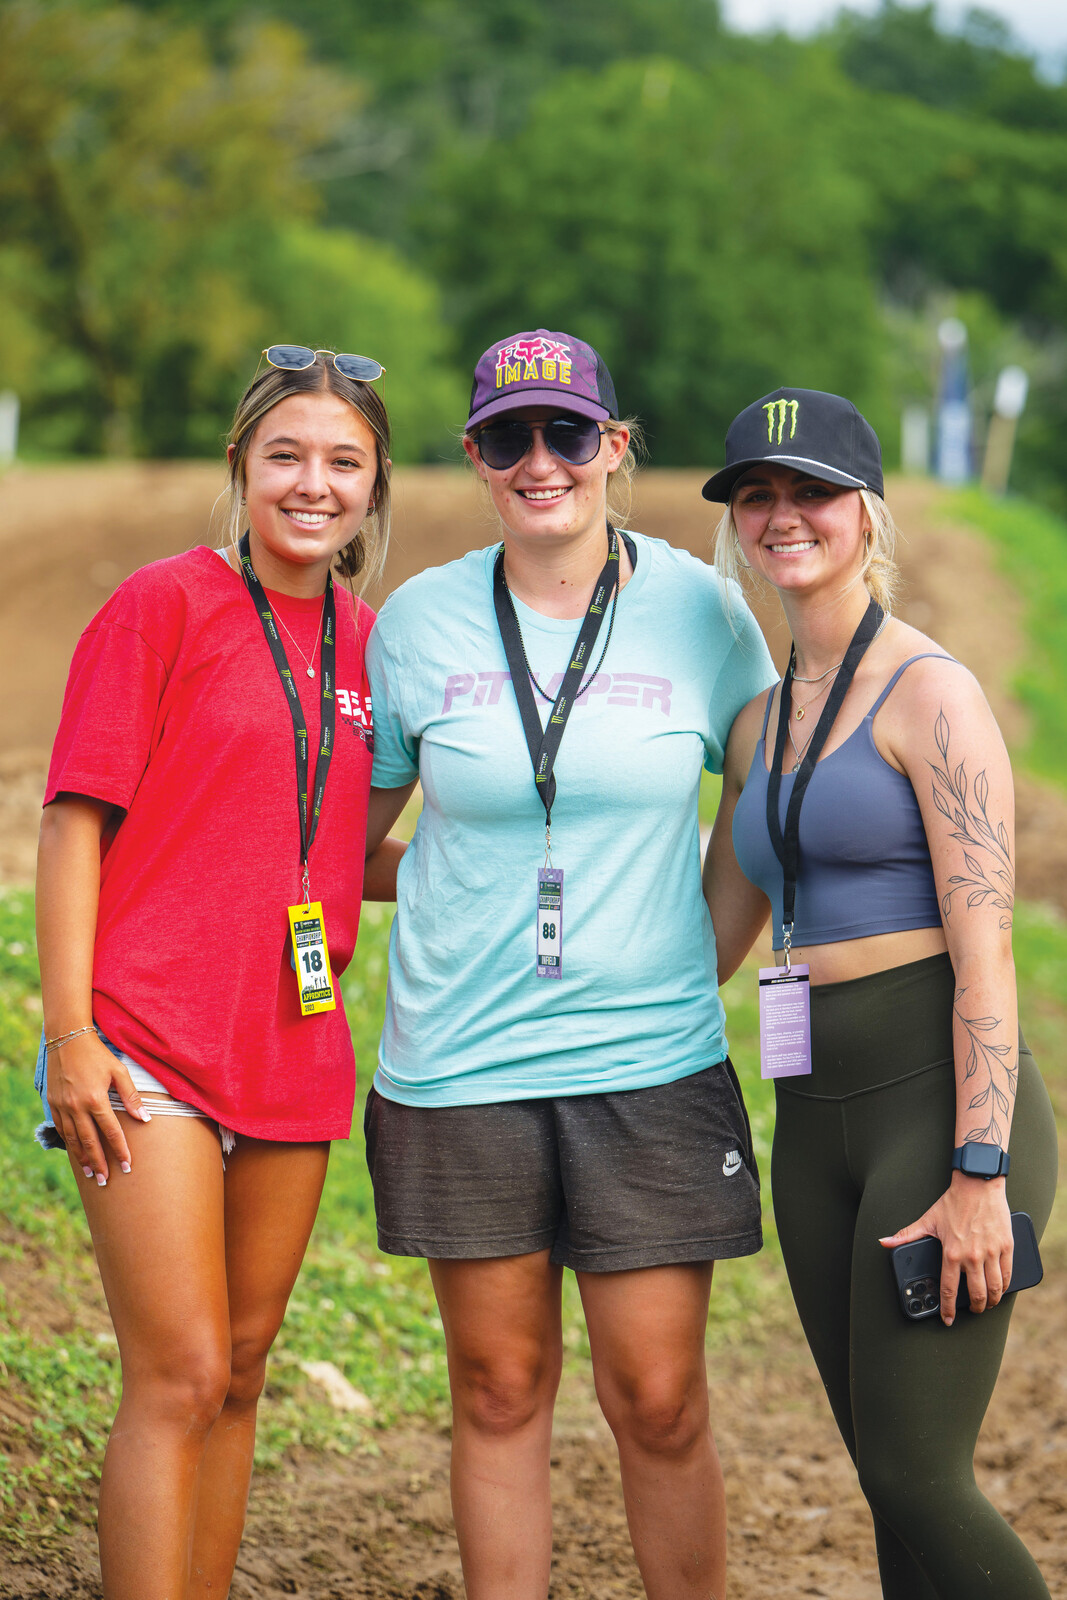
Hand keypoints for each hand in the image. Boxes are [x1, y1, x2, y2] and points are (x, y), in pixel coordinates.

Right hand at [46, 1031, 150, 1185]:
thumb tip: (145, 1119)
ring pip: (73, 1140)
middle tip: (106, 1181)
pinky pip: (61, 1129)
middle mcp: (77, 1107)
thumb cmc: (98, 1054)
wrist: (67, 1039)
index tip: (127, 1166)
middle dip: (99, 1163)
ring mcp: (62, 1106)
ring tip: (92, 1174)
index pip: (111, 1132)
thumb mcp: (119, 1071)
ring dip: (83, 1158)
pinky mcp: (53, 1104)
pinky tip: (76, 1152)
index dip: (120, 1151)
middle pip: (90, 1142)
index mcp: (96, 1099)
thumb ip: (132, 1096)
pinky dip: (69, 1143)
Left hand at [879, 1174, 1013, 1325]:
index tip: (948, 1320)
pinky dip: (1004, 1286)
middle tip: (974, 1310)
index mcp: (951, 1253)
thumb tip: (884, 1242)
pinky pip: (1008, 1274)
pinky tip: (1000, 1288)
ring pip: (994, 1289)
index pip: (949, 1290)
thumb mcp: (928, 1220)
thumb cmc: (953, 1202)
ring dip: (992, 1301)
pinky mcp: (1006, 1246)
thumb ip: (907, 1235)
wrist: (978, 1184)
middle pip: (977, 1295)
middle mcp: (972, 1256)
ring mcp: (991, 1252)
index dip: (948, 1309)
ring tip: (988, 1303)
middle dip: (976, 1308)